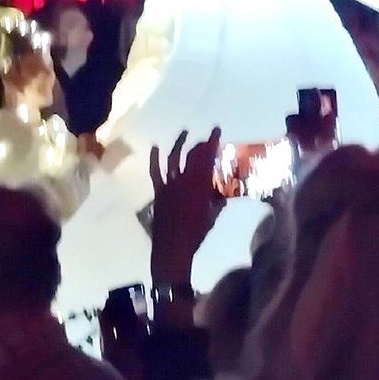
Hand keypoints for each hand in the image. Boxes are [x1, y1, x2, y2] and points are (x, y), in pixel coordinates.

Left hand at [149, 129, 222, 285]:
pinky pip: (156, 172)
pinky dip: (155, 158)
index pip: (207, 158)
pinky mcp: (159, 191)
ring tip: (185, 133)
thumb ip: (217, 202)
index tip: (216, 131)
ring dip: (179, 144)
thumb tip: (223, 194)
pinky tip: (156, 147)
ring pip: (174, 159)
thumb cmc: (196, 235)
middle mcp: (185, 181)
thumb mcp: (212, 217)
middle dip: (201, 144)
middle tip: (208, 139)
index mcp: (201, 186)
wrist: (173, 248)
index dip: (212, 143)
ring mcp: (170, 185)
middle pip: (192, 156)